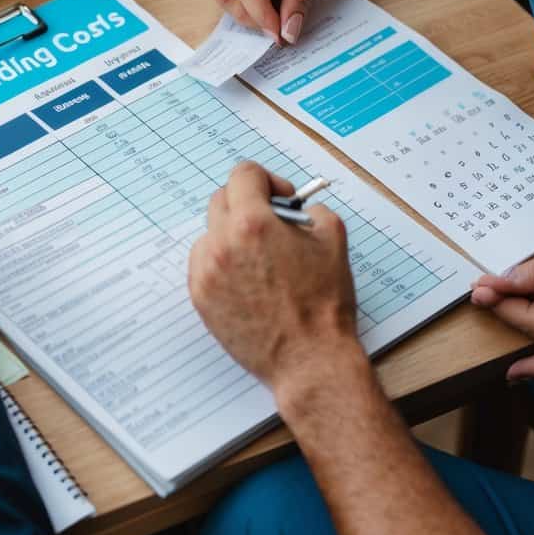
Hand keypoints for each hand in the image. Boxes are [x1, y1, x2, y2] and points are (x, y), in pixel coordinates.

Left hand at [188, 161, 357, 389]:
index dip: (267, 180)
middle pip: (222, 199)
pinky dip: (222, 262)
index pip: (244, 174)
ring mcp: (206, 272)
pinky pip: (203, 263)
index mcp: (253, 224)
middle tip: (272, 224)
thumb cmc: (324, 305)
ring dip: (232, 234)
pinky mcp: (200, 297)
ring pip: (210, 232)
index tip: (280, 197)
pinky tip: (248, 279)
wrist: (310, 360)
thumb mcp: (333, 240)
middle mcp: (222, 244)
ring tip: (260, 257)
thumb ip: (313, 210)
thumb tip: (298, 206)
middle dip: (248, 204)